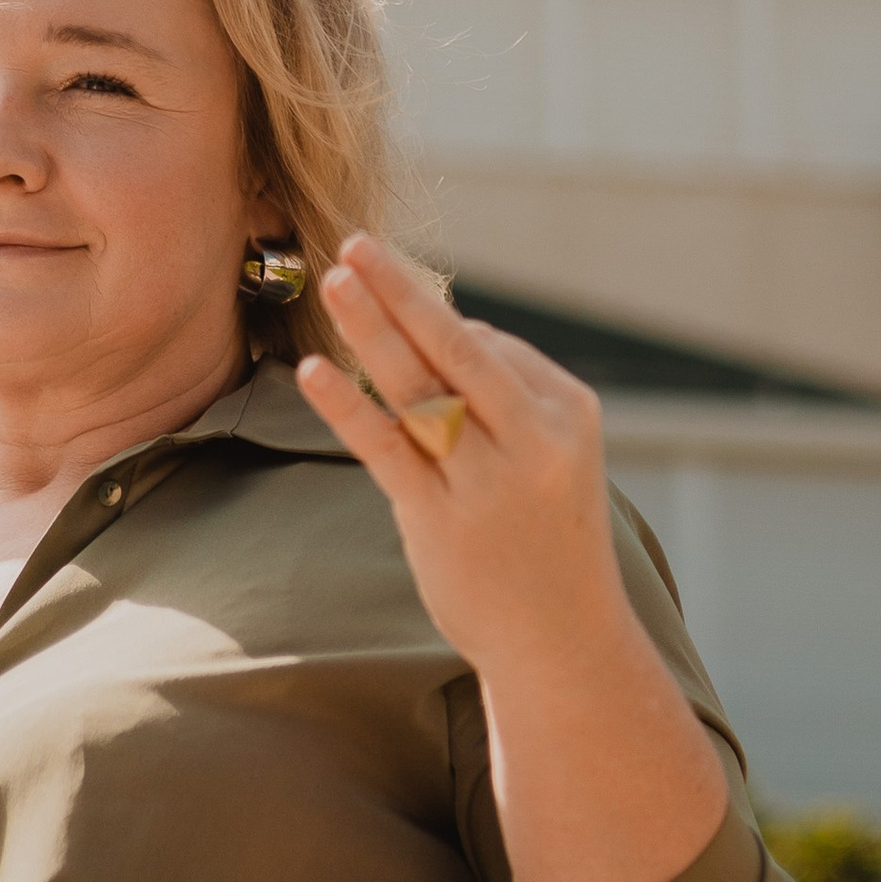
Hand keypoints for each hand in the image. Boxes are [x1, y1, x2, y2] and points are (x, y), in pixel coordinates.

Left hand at [296, 236, 726, 881]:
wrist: (562, 641)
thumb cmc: (545, 538)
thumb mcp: (546, 456)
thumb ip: (497, 397)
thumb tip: (430, 325)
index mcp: (566, 411)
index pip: (488, 345)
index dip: (434, 324)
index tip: (392, 300)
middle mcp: (531, 438)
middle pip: (454, 346)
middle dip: (402, 290)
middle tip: (354, 239)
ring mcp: (485, 480)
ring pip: (417, 388)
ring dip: (369, 328)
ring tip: (332, 279)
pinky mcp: (439, 520)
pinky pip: (386, 449)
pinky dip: (348, 407)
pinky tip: (314, 371)